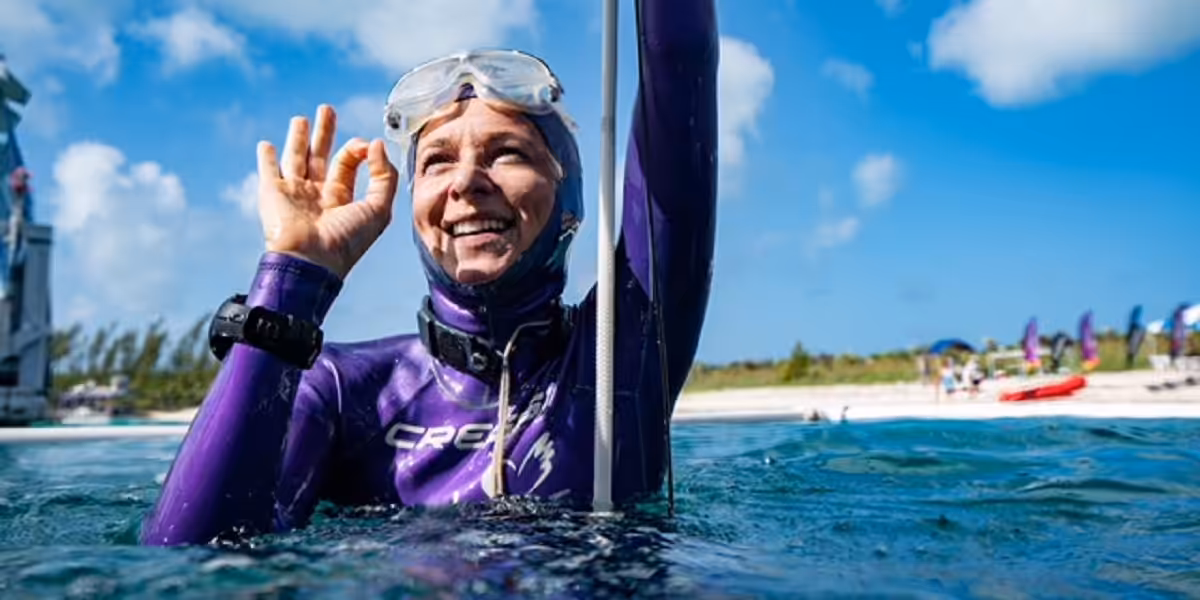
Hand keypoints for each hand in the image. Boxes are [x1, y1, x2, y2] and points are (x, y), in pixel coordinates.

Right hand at [256, 104, 397, 278]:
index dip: (357, 149)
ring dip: (297, 138)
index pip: (347, 163)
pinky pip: (268, 171)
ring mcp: (294, 192)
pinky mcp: (272, 193)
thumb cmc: (347, 240)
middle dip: (324, 132)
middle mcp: (317, 193)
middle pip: (320, 155)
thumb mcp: (379, 209)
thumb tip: (376, 144)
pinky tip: (266, 145)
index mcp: (341, 197)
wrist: (311, 260)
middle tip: (327, 109)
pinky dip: (265, 158)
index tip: (365, 145)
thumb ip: (384, 176)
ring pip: (295, 157)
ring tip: (301, 119)